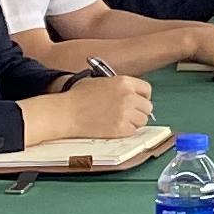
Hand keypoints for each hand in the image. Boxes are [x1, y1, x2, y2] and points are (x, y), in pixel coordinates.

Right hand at [31, 72, 155, 143]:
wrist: (65, 113)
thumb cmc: (77, 97)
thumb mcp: (99, 81)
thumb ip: (117, 85)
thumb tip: (129, 93)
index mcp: (124, 82)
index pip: (146, 90)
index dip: (142, 97)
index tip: (138, 102)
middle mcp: (128, 97)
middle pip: (147, 107)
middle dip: (139, 111)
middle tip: (129, 114)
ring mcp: (125, 113)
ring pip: (142, 121)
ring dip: (134, 122)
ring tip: (120, 121)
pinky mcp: (120, 129)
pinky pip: (133, 132)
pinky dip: (126, 131)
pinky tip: (114, 128)